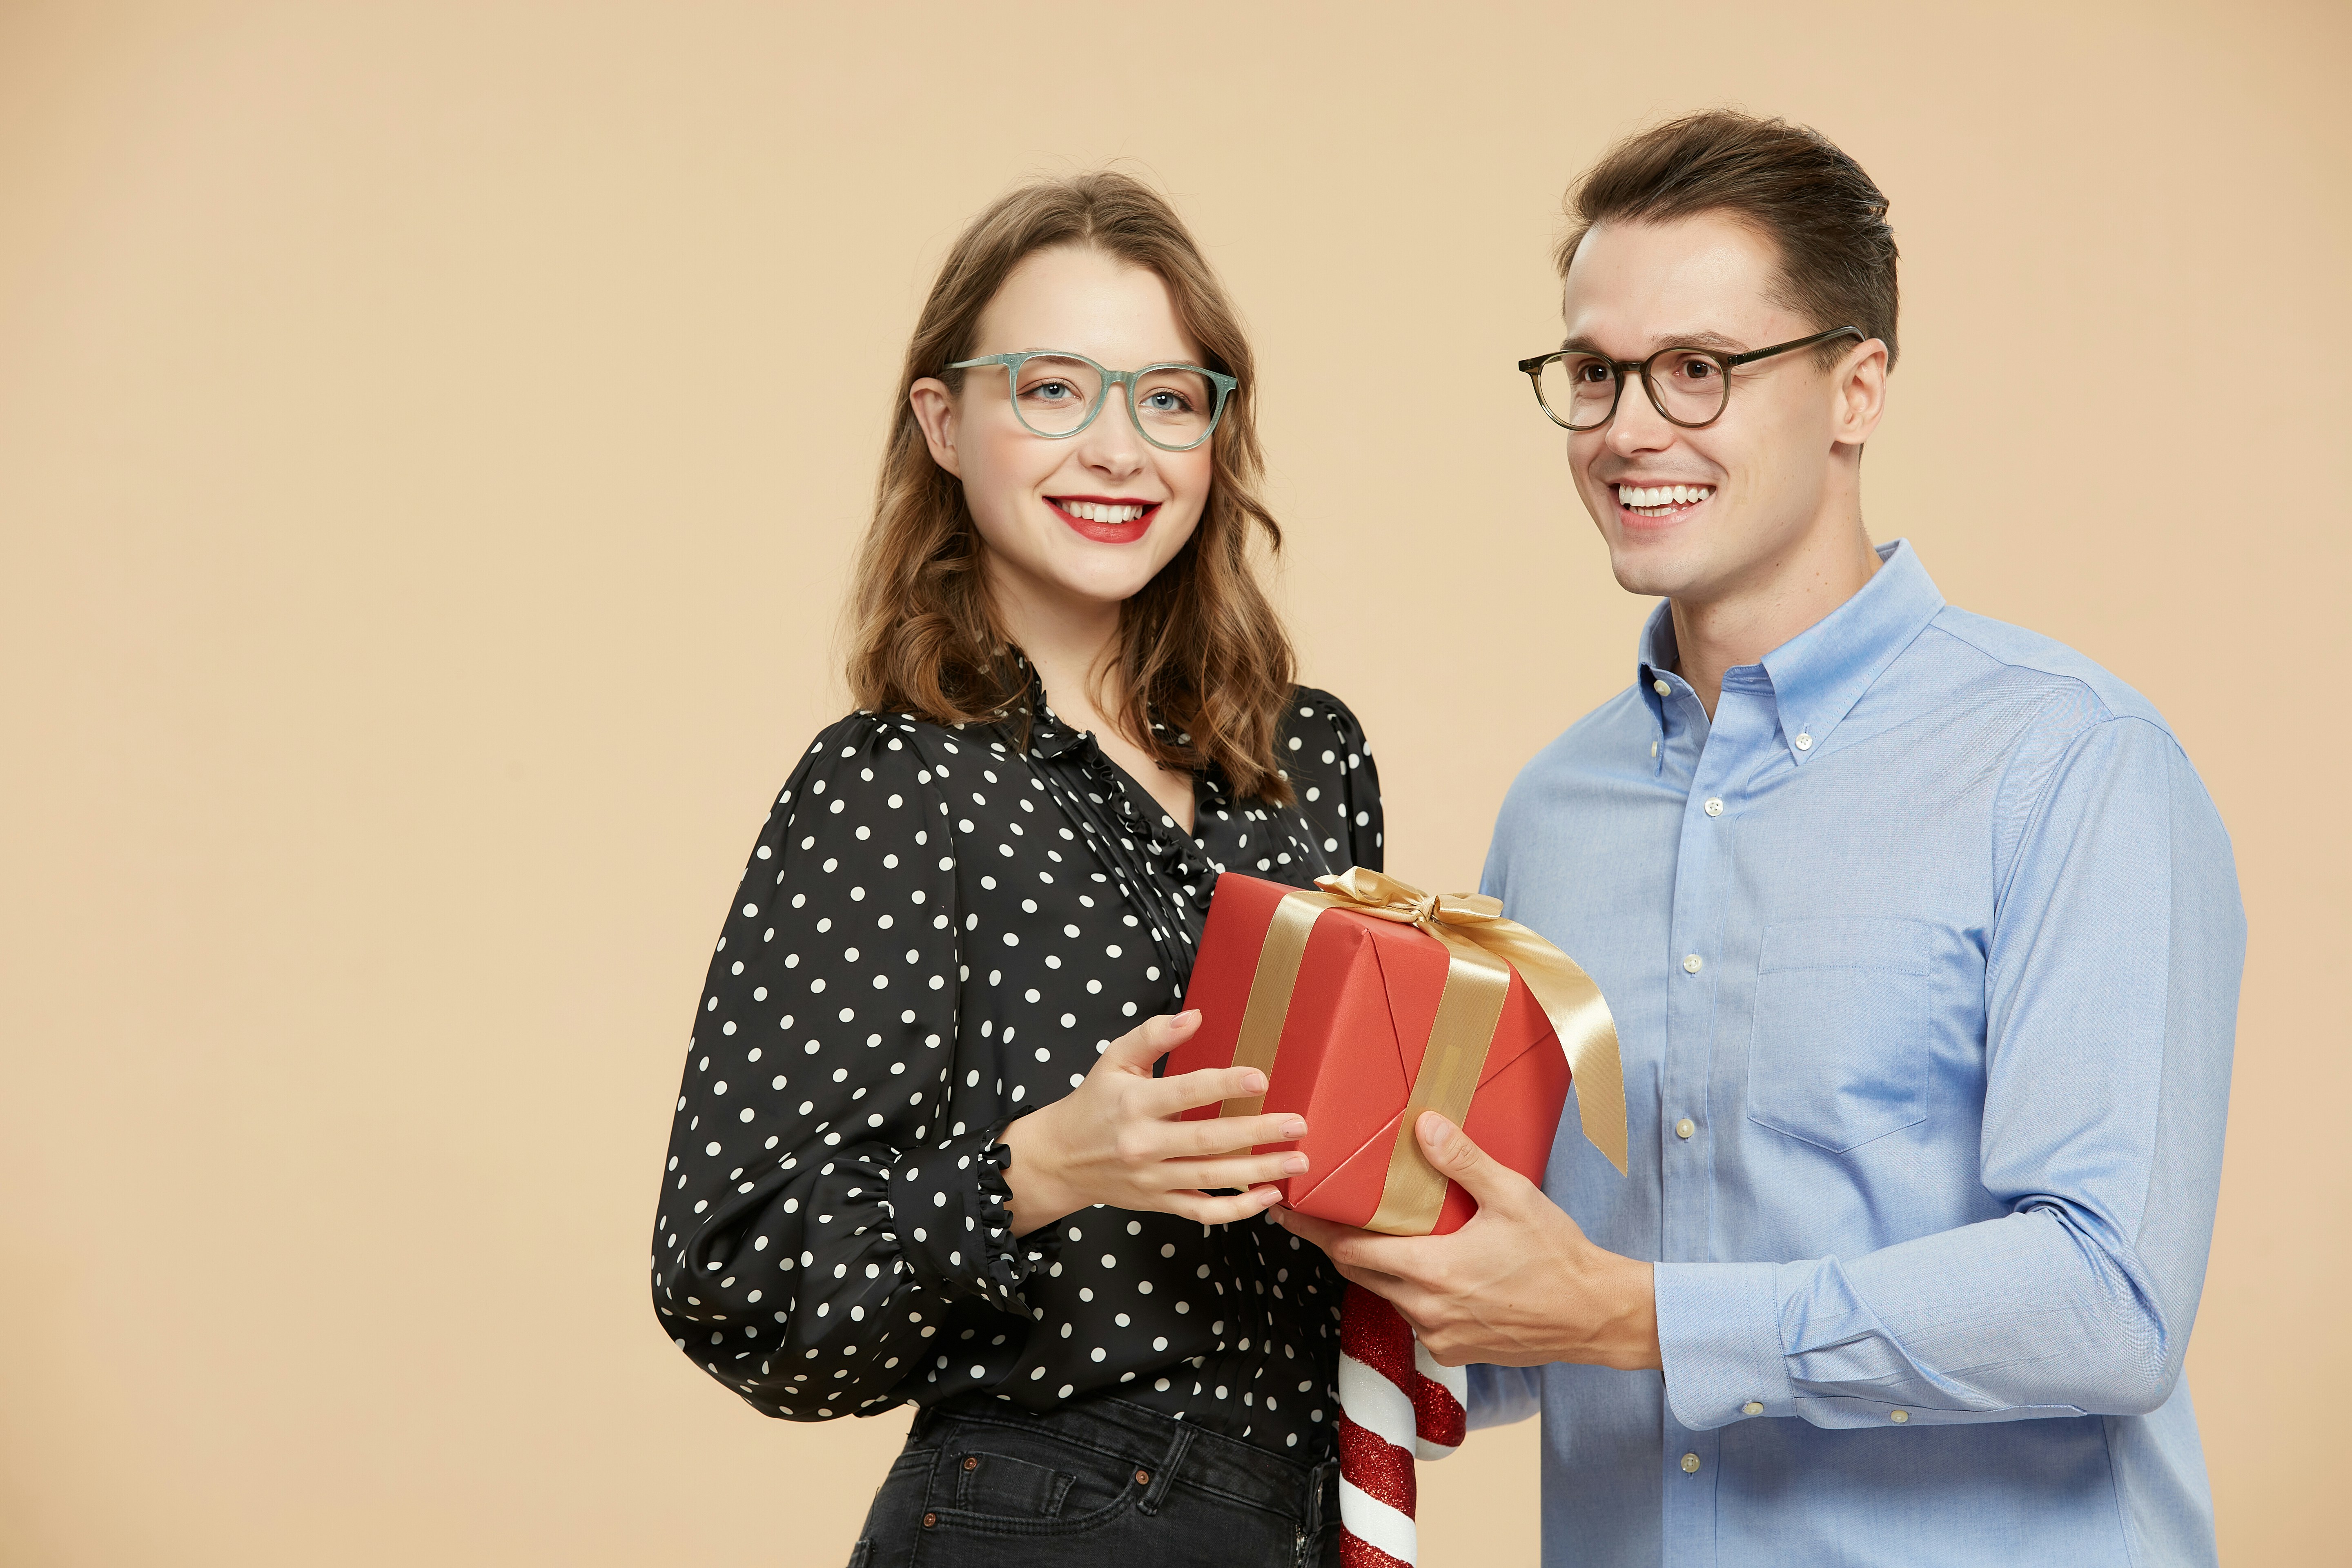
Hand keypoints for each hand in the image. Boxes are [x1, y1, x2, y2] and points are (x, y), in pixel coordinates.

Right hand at [996, 1011, 1310, 1234]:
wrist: (1060, 1158)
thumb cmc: (1093, 1104)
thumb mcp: (1114, 1060)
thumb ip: (1152, 1036)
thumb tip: (1193, 1016)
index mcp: (1136, 1104)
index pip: (1186, 1092)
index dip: (1224, 1084)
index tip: (1260, 1078)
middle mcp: (1145, 1144)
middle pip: (1208, 1140)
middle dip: (1257, 1133)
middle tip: (1297, 1125)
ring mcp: (1154, 1179)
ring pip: (1213, 1178)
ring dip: (1260, 1171)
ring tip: (1298, 1161)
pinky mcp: (1159, 1203)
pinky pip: (1203, 1211)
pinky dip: (1237, 1209)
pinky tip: (1268, 1195)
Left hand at [1274, 1112, 1659, 1369]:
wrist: (1595, 1315)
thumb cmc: (1557, 1255)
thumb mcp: (1511, 1196)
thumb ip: (1462, 1161)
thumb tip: (1422, 1125)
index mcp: (1432, 1273)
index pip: (1350, 1251)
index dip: (1314, 1231)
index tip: (1285, 1212)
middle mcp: (1426, 1311)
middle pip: (1359, 1274)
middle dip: (1337, 1245)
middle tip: (1317, 1215)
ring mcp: (1439, 1336)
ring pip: (1387, 1296)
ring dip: (1378, 1268)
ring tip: (1378, 1234)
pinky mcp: (1455, 1351)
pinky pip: (1416, 1317)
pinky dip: (1411, 1291)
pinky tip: (1428, 1268)